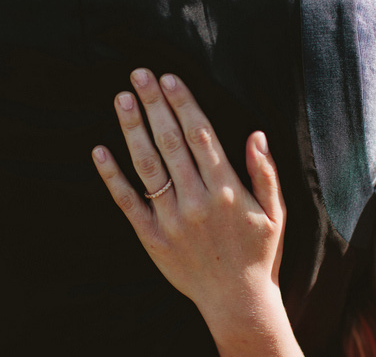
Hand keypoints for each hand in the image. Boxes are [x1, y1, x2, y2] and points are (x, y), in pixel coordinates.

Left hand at [92, 69, 301, 355]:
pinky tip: (100, 150)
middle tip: (139, 74)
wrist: (237, 301)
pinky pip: (127, 202)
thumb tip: (255, 133)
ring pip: (148, 165)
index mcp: (227, 190)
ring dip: (132, 129)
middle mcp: (197, 200)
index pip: (201, 135)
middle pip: (171, 142)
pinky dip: (112, 176)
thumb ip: (265, 171)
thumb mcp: (275, 212)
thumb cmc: (260, 253)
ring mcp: (171, 219)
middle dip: (155, 104)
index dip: (183, 103)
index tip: (169, 78)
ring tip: (122, 98)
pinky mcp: (151, 238)